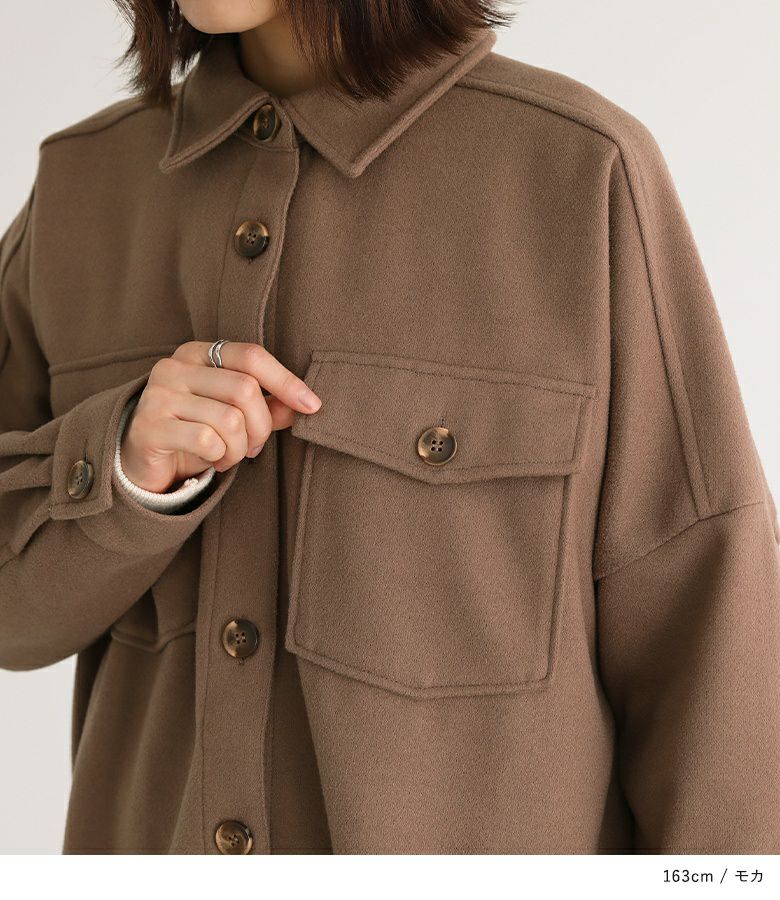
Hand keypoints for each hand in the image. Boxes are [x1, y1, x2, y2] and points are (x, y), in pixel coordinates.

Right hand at [120, 341, 321, 491]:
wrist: (142, 460)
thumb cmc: (194, 431)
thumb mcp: (234, 415)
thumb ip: (268, 407)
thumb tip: (305, 406)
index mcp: (199, 354)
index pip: (251, 356)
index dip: (286, 381)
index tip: (312, 406)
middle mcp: (176, 366)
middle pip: (245, 389)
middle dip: (261, 427)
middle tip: (254, 447)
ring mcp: (159, 394)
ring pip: (229, 419)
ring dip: (240, 448)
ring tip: (230, 456)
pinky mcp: (150, 425)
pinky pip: (207, 440)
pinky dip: (220, 457)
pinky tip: (212, 461)